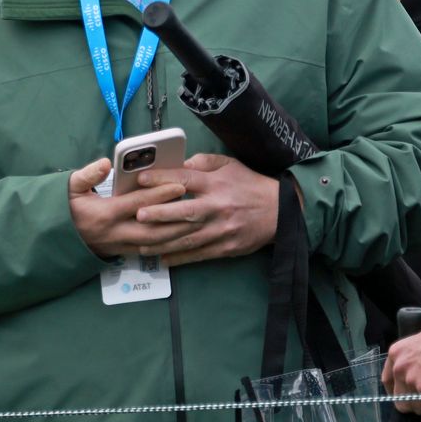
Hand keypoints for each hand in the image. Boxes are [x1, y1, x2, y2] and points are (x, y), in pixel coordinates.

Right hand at [67, 158, 186, 258]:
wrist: (52, 237)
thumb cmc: (65, 208)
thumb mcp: (69, 187)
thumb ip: (88, 175)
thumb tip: (107, 163)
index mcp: (104, 213)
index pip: (138, 203)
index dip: (160, 194)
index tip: (180, 185)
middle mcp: (115, 232)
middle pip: (152, 229)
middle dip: (176, 219)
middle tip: (196, 208)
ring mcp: (118, 246)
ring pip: (153, 244)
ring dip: (175, 235)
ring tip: (195, 224)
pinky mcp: (120, 253)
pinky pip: (148, 252)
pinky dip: (165, 246)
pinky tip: (180, 239)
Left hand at [132, 154, 279, 265]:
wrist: (281, 212)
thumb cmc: (248, 185)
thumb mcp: (230, 165)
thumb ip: (203, 162)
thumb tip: (178, 163)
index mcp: (217, 184)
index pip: (186, 180)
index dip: (163, 179)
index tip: (140, 180)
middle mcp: (218, 207)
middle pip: (186, 212)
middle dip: (161, 214)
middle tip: (138, 215)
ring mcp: (222, 230)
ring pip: (189, 238)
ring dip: (162, 243)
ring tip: (140, 245)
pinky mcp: (226, 248)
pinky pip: (199, 254)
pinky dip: (180, 258)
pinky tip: (162, 259)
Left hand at [384, 323, 420, 414]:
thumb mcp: (416, 344)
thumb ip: (409, 360)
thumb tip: (412, 375)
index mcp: (395, 354)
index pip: (387, 380)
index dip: (394, 391)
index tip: (401, 397)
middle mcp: (399, 367)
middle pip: (398, 396)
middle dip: (409, 403)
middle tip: (419, 405)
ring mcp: (411, 378)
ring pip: (412, 404)